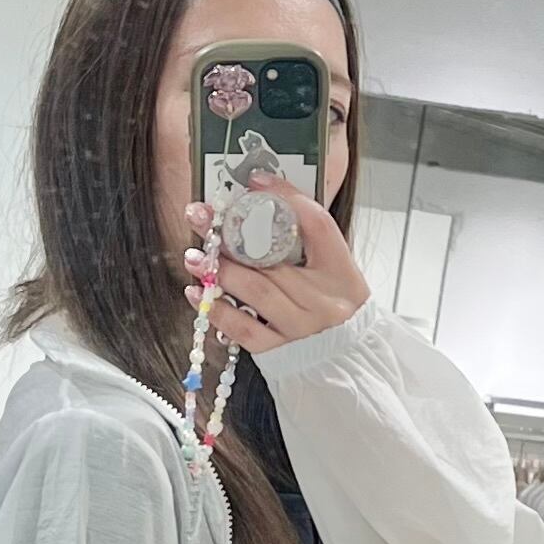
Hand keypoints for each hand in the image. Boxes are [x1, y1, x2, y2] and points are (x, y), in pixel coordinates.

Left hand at [183, 185, 369, 353]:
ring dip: (220, 271)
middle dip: (231, 234)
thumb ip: (304, 242)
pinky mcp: (279, 352)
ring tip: (194, 256)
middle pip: (274, 259)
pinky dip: (217, 310)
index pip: (317, 224)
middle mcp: (323, 300)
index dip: (285, 198)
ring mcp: (301, 329)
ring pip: (255, 292)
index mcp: (341, 271)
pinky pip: (243, 329)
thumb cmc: (334, 308)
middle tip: (201, 217)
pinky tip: (197, 294)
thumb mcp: (334, 270)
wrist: (348, 362)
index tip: (254, 181)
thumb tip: (258, 202)